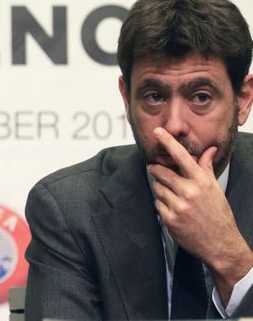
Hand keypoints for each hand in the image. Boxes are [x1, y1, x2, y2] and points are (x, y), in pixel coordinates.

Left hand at [147, 127, 252, 303]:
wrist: (221, 244)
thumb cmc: (218, 214)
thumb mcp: (215, 189)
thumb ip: (206, 168)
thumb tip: (209, 149)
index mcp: (202, 182)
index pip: (182, 156)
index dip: (168, 142)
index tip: (158, 132)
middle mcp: (189, 192)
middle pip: (161, 172)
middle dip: (156, 170)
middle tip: (155, 169)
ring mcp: (178, 206)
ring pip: (157, 188)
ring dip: (160, 189)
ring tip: (172, 195)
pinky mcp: (170, 219)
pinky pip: (157, 204)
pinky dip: (162, 204)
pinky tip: (173, 209)